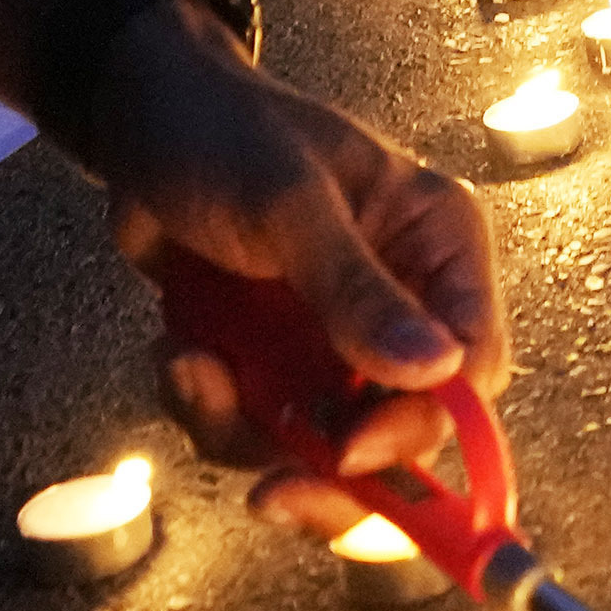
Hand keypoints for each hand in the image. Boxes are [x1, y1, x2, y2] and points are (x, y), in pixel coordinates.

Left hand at [85, 13, 505, 540]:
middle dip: (330, 465)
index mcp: (437, 247)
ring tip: (191, 368)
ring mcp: (334, 340)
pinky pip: (254, 428)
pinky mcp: (274, 361)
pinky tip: (178, 353)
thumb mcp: (290, 203)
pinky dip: (209, 409)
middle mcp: (401, 303)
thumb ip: (356, 290)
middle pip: (405, 430)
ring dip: (246, 430)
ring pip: (321, 445)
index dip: (424, 422)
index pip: (472, 367)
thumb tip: (434, 371)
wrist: (138, 122)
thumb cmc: (225, 130)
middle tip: (272, 488)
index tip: (355, 449)